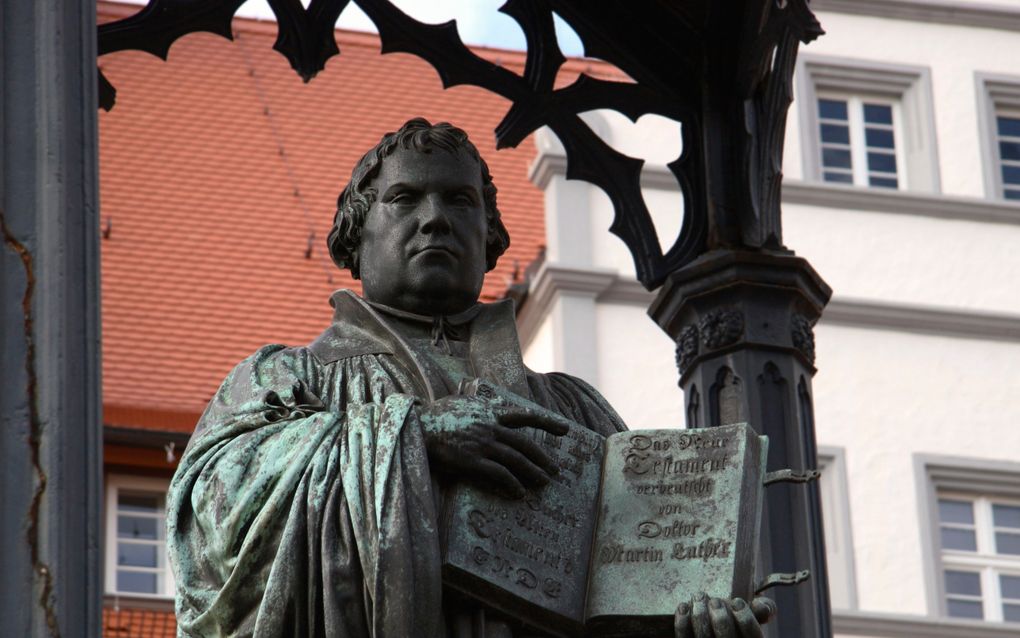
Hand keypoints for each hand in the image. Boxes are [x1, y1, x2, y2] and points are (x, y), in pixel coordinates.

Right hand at [418, 394, 571, 497]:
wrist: (417, 427)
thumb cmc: (434, 415)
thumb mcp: (460, 402)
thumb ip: (475, 405)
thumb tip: (481, 403)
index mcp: (489, 412)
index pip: (524, 416)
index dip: (546, 423)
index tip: (565, 429)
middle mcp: (490, 427)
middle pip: (524, 443)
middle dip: (542, 456)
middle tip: (555, 469)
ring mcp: (482, 444)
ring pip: (515, 459)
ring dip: (532, 472)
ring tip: (544, 482)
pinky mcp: (472, 461)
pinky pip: (498, 474)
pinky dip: (511, 484)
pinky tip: (519, 493)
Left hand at [674, 593, 775, 637]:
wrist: (711, 627)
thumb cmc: (734, 619)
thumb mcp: (752, 615)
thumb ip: (762, 609)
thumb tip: (764, 607)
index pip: (753, 637)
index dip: (746, 619)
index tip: (737, 601)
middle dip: (720, 617)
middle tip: (715, 601)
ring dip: (700, 615)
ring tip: (699, 597)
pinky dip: (682, 621)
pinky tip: (683, 606)